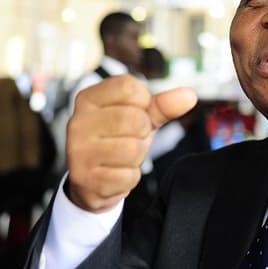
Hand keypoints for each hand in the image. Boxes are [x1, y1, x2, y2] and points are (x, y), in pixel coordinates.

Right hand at [66, 74, 197, 211]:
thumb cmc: (116, 140)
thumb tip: (189, 96)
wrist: (91, 181)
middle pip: (134, 119)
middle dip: (142, 132)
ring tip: (122, 157)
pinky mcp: (85, 178)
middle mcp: (77, 122)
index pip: (129, 87)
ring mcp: (79, 151)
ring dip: (137, 156)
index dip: (144, 102)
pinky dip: (129, 177)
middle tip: (129, 138)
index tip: (136, 112)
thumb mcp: (139, 118)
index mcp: (88, 99)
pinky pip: (128, 176)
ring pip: (133, 149)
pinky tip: (116, 173)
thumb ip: (162, 106)